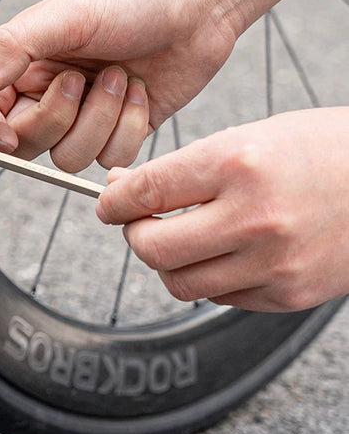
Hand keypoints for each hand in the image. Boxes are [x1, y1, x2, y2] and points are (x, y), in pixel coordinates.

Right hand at [0, 0, 239, 171]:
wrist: (199, 4)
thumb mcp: (65, 15)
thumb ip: (12, 47)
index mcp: (27, 69)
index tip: (11, 125)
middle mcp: (51, 97)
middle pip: (31, 146)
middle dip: (60, 117)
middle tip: (80, 79)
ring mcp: (87, 118)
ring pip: (71, 157)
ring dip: (100, 118)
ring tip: (119, 77)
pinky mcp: (121, 131)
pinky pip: (111, 157)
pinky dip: (128, 126)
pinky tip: (139, 92)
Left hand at [96, 108, 348, 310]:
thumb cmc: (324, 150)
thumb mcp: (254, 136)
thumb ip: (186, 168)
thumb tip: (120, 190)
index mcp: (240, 163)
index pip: (144, 192)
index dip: (114, 200)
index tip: (110, 201)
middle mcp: (254, 217)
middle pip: (151, 248)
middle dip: (136, 234)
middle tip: (142, 222)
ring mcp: (273, 262)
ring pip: (179, 282)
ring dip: (169, 262)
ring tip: (184, 237)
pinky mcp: (287, 294)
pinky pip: (219, 297)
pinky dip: (211, 278)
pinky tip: (228, 252)